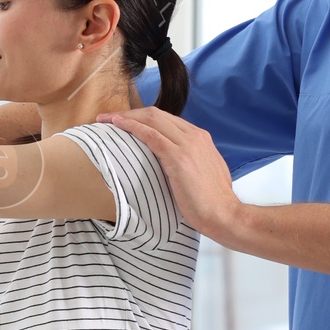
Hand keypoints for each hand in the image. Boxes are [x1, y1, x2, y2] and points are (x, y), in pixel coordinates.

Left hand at [99, 110, 241, 242]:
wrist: (224, 215)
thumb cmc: (213, 203)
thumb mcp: (204, 174)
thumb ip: (191, 162)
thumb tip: (175, 166)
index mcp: (201, 139)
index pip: (167, 120)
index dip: (143, 118)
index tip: (125, 123)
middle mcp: (195, 136)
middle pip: (156, 114)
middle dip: (129, 113)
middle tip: (107, 118)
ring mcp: (188, 145)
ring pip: (151, 119)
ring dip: (125, 117)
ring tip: (104, 120)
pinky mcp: (179, 157)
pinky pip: (150, 134)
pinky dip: (131, 127)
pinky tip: (116, 126)